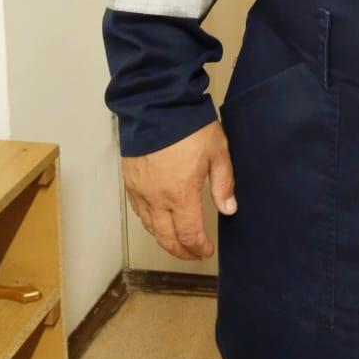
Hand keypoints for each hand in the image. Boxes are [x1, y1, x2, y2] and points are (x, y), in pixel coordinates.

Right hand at [121, 120, 236, 260]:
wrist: (156, 105)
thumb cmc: (188, 125)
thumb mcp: (217, 151)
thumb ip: (223, 183)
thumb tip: (229, 209)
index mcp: (181, 195)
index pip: (189, 234)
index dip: (198, 247)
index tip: (206, 251)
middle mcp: (157, 199)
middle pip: (166, 238)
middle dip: (181, 251)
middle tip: (193, 253)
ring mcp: (140, 191)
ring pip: (150, 227)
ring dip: (164, 239)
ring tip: (177, 241)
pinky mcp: (129, 180)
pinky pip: (138, 211)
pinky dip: (149, 222)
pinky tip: (157, 220)